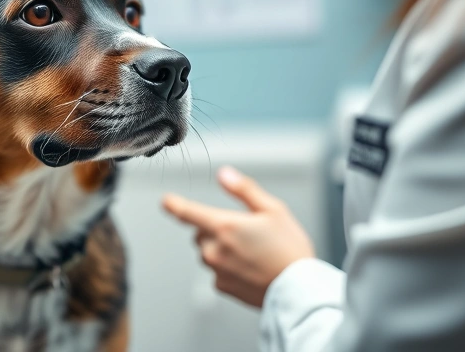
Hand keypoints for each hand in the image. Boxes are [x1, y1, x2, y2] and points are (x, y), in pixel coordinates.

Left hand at [162, 166, 314, 307]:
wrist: (298, 291)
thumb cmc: (289, 250)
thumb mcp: (273, 209)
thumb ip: (243, 189)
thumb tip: (224, 175)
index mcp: (224, 226)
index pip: (187, 212)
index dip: (174, 204)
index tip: (166, 201)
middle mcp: (215, 249)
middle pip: (200, 233)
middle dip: (215, 230)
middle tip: (245, 234)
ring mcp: (217, 270)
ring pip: (208, 253)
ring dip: (221, 249)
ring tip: (252, 253)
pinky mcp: (222, 287)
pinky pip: (217, 272)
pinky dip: (228, 268)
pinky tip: (250, 269)